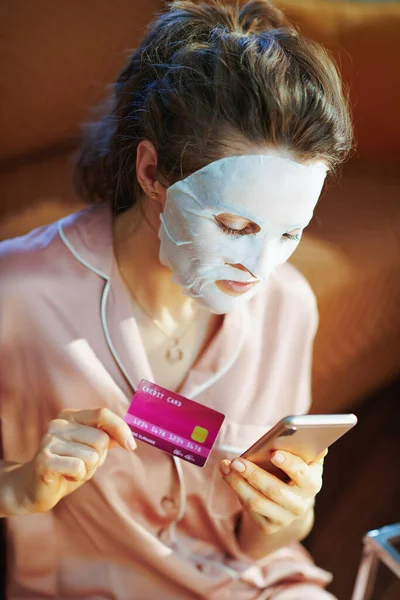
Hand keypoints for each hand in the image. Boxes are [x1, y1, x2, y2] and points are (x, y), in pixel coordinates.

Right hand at [15, 408, 135, 513]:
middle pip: (101, 439)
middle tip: (81, 465)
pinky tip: (64, 477)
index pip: (102, 414)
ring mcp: (49, 441)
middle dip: (99, 458)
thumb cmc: (67, 466)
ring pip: (92, 456)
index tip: (131, 446)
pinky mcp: (44, 460)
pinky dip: (78, 477)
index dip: (121, 428)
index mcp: (70, 416)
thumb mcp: (90, 449)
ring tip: (71, 471)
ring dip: (87, 470)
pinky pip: (79, 467)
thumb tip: (128, 435)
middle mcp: (58, 424)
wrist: (33, 488)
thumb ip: (107, 438)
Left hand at [219, 449, 326, 534]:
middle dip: (253, 474)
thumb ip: (306, 446)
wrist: (292, 496)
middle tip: (236, 461)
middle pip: (274, 490)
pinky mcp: (269, 526)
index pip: (301, 474)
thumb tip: (308, 433)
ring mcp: (284, 518)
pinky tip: (228, 476)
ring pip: (256, 502)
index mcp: (312, 484)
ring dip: (237, 483)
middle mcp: (300, 505)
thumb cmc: (296, 468)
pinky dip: (236, 491)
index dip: (288, 464)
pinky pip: (249, 510)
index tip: (273, 453)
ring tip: (225, 467)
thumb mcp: (305, 457)